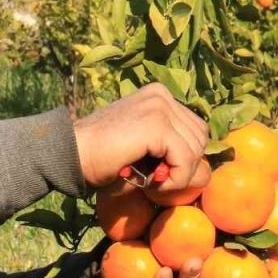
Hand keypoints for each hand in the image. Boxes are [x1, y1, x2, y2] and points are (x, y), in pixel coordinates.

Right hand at [74, 83, 210, 190]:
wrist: (70, 154)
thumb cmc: (102, 158)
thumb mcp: (145, 151)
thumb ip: (173, 152)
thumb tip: (207, 174)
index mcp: (159, 96)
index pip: (195, 129)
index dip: (183, 157)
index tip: (156, 170)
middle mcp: (162, 95)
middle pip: (200, 138)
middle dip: (184, 166)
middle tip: (154, 177)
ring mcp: (159, 106)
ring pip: (196, 150)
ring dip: (178, 175)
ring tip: (149, 179)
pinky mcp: (156, 124)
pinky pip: (186, 159)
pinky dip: (174, 180)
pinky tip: (149, 183)